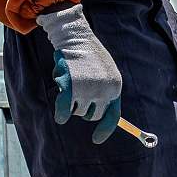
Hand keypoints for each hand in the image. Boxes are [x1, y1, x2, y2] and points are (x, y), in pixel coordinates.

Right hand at [36, 4, 122, 143]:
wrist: (76, 37)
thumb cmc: (89, 55)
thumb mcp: (106, 72)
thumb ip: (105, 92)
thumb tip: (100, 116)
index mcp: (116, 88)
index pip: (113, 116)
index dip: (104, 130)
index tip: (96, 140)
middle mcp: (104, 91)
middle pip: (92, 116)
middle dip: (84, 109)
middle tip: (78, 94)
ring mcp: (88, 90)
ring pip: (77, 111)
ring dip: (72, 102)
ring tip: (72, 82)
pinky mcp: (71, 87)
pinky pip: (65, 110)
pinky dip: (61, 114)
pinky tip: (60, 116)